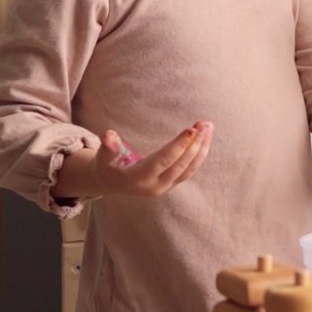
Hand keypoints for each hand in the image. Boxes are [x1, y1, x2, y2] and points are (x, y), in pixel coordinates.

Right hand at [91, 122, 213, 197]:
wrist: (111, 183)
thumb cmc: (107, 166)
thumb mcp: (103, 158)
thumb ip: (108, 147)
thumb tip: (108, 135)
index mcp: (138, 179)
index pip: (163, 161)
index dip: (178, 146)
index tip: (192, 129)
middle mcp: (155, 186)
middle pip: (180, 165)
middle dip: (195, 144)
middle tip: (205, 124)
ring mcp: (166, 187)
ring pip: (189, 169)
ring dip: (201, 148)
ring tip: (209, 127)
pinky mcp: (172, 184)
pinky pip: (190, 170)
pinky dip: (199, 154)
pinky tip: (205, 139)